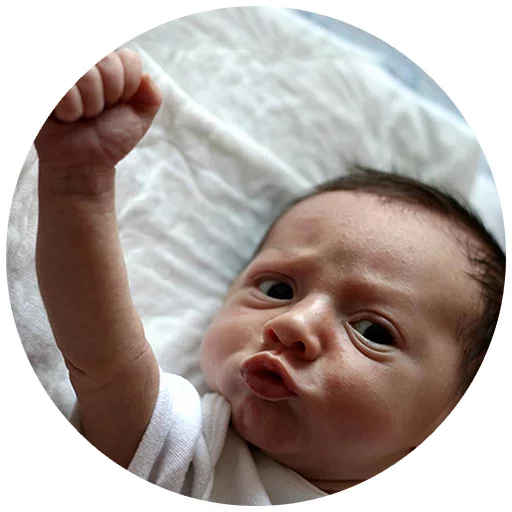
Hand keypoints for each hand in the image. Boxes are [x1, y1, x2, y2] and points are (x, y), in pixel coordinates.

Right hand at [35, 49, 161, 194]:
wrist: (84, 161)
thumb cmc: (109, 139)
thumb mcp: (139, 120)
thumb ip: (152, 98)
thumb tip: (146, 77)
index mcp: (112, 68)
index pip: (128, 59)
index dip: (128, 86)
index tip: (119, 104)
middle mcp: (88, 64)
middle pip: (107, 61)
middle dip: (108, 95)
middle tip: (98, 112)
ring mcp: (64, 72)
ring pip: (86, 73)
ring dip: (89, 104)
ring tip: (82, 115)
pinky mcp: (44, 83)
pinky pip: (63, 87)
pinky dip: (70, 108)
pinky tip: (65, 116)